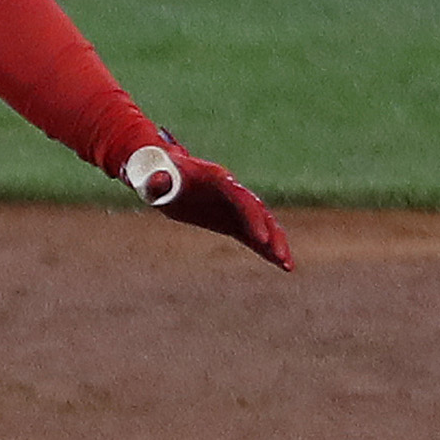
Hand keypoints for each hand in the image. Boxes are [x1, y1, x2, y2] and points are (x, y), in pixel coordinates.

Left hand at [122, 136, 293, 271]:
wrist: (161, 173)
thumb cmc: (156, 175)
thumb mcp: (151, 178)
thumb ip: (156, 181)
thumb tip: (158, 180)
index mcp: (216, 178)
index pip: (241, 198)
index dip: (252, 217)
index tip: (259, 238)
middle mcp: (232, 190)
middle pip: (259, 212)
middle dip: (271, 234)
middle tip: (281, 257)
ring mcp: (234, 205)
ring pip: (262, 224)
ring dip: (275, 243)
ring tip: (288, 266)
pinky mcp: (232, 219)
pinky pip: (252, 234)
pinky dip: (265, 248)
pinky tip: (280, 264)